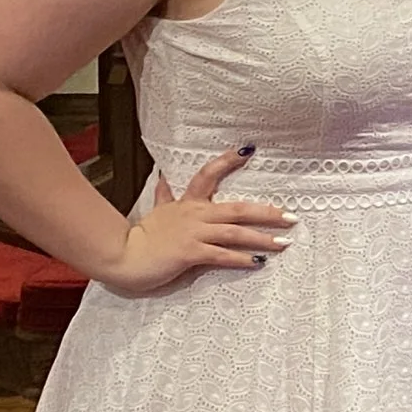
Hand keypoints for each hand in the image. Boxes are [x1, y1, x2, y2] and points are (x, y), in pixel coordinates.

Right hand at [100, 147, 294, 296]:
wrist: (121, 257)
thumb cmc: (141, 238)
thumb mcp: (154, 212)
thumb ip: (163, 197)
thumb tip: (162, 178)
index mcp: (187, 204)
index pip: (208, 175)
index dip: (228, 161)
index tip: (249, 150)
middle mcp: (194, 215)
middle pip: (237, 209)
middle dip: (267, 213)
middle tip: (291, 217)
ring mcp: (193, 233)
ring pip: (234, 233)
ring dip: (261, 238)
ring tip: (283, 243)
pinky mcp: (189, 253)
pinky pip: (221, 255)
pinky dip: (241, 258)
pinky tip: (258, 262)